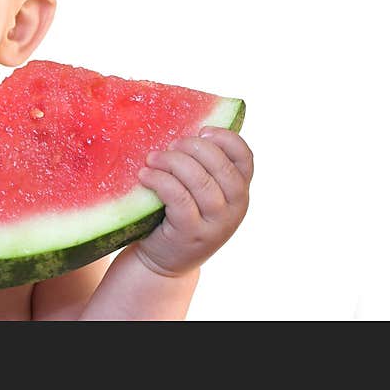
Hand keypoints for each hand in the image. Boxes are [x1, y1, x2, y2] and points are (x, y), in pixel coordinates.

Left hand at [132, 126, 253, 276]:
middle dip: (193, 148)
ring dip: (172, 162)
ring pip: (200, 181)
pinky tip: (145, 176)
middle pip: (221, 166)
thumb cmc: (179, 215)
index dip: (225, 138)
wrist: (164, 260)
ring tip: (151, 158)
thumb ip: (203, 167)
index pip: (245, 157)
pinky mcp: (191, 233)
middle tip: (170, 146)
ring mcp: (216, 224)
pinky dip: (160, 181)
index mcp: (240, 191)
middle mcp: (235, 208)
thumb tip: (186, 129)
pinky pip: (178, 197)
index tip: (201, 130)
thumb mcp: (200, 193)